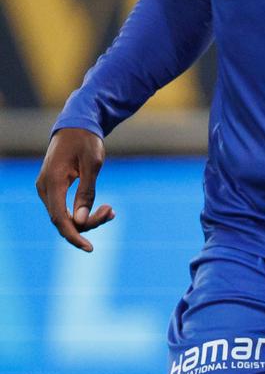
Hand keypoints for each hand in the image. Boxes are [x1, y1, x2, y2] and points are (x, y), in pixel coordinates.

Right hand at [36, 127, 114, 251]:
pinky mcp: (52, 189)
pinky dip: (82, 211)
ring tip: (111, 210)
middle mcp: (44, 188)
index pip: (59, 218)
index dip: (74, 235)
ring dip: (87, 218)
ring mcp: (46, 189)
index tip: (90, 248)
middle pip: (62, 220)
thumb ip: (86, 192)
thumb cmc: (86, 142)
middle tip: (112, 212)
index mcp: (52, 182)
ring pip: (64, 216)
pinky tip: (103, 208)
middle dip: (87, 224)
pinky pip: (64, 208)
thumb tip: (81, 220)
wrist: (75, 126)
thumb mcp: (92, 164)